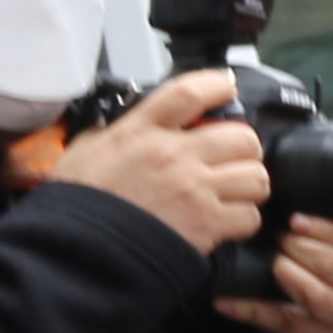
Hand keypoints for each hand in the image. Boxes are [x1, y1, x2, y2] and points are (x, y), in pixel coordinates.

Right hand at [47, 69, 269, 258]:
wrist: (77, 248)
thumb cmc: (79, 201)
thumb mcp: (86, 150)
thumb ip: (113, 132)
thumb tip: (125, 124)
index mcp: (141, 131)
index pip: (189, 92)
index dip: (217, 85)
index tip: (227, 88)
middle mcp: (172, 155)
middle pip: (242, 137)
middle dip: (244, 149)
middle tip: (232, 159)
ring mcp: (193, 189)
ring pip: (255, 176)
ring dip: (249, 185)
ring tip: (233, 191)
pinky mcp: (206, 224)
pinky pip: (249, 215)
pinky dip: (243, 219)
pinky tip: (226, 220)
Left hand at [211, 210, 332, 332]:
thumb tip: (305, 214)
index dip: (322, 227)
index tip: (296, 220)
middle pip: (331, 263)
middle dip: (297, 247)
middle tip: (281, 240)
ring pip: (312, 291)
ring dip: (283, 272)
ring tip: (275, 264)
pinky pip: (284, 322)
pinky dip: (252, 309)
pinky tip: (228, 300)